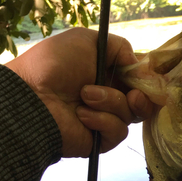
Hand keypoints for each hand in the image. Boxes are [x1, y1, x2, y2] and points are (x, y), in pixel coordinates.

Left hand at [6, 27, 152, 156]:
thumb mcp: (87, 41)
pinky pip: (117, 131)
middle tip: (134, 94)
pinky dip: (102, 120)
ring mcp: (105, 119)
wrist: (32, 96)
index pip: (140, 79)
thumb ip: (120, 47)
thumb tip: (142, 66)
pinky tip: (82, 115)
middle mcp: (110, 97)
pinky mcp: (100, 140)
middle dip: (143, 96)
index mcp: (108, 74)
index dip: (148, 79)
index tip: (149, 76)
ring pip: (131, 115)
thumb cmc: (55, 64)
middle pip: (144, 102)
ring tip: (84, 96)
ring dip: (110, 102)